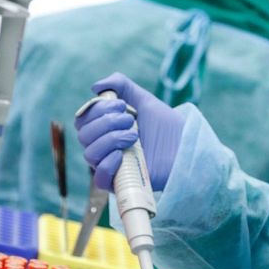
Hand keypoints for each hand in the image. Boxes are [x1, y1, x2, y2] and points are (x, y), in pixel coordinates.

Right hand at [74, 73, 184, 190]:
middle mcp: (104, 148)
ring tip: (134, 135)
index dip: (97, 109)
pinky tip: (122, 154)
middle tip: (131, 120)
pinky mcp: (120, 183)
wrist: (185, 146)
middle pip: (84, 135)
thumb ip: (122, 86)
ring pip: (90, 154)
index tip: (122, 105)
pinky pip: (100, 178)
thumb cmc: (166, 127)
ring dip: (110, 139)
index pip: (83, 120)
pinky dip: (107, 163)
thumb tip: (95, 86)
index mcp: (105, 129)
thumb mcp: (144, 100)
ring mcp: (111, 166)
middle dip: (107, 122)